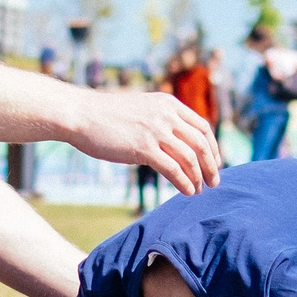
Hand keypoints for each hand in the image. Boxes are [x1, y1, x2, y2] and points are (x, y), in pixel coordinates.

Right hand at [69, 90, 220, 195]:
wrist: (81, 114)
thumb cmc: (106, 116)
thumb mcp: (141, 110)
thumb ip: (160, 121)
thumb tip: (175, 143)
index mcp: (168, 104)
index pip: (203, 127)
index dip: (213, 147)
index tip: (215, 163)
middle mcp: (166, 115)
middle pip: (201, 143)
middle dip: (211, 165)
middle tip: (214, 182)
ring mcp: (155, 131)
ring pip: (190, 157)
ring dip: (199, 177)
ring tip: (200, 190)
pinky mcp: (143, 148)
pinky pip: (173, 169)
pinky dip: (184, 183)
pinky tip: (187, 192)